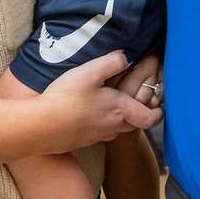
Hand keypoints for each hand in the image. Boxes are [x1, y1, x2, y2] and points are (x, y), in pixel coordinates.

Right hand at [41, 51, 161, 151]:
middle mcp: (113, 127)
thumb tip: (127, 57)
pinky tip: (90, 112)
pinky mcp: (83, 141)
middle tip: (136, 97)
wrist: (40, 127)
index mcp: (120, 110)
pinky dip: (103, 122)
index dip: (157, 112)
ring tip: (113, 102)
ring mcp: (98, 137)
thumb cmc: (66, 98)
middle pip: (135, 123)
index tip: (159, 105)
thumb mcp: (90, 72)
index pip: (150, 118)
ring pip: (117, 128)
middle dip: (139, 112)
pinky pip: (101, 132)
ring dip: (120, 117)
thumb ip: (112, 62)